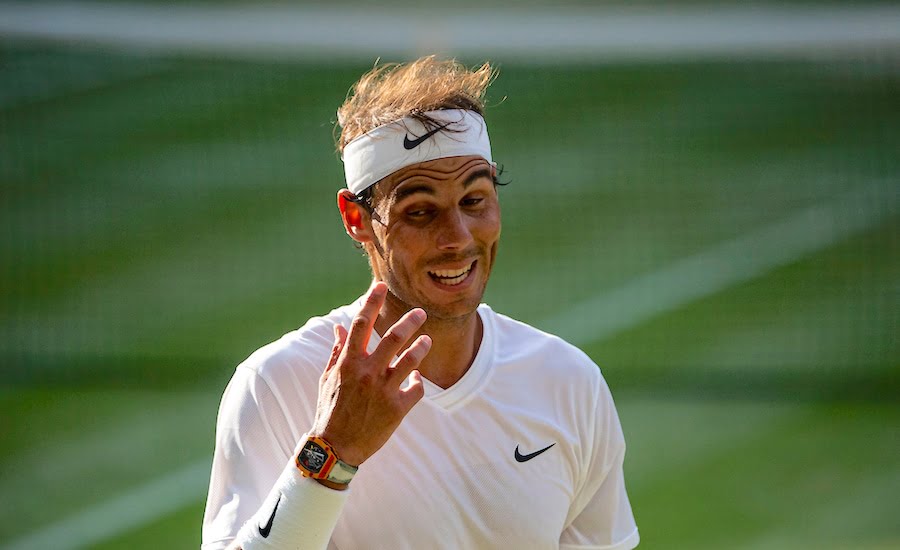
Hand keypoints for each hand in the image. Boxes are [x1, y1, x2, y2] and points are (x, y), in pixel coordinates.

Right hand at [309, 281, 430, 466]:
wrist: (335, 449)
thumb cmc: (330, 410)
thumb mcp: (328, 378)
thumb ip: (337, 351)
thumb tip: (339, 326)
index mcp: (348, 362)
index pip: (360, 324)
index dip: (371, 302)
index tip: (380, 286)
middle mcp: (367, 373)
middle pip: (394, 337)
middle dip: (410, 321)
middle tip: (420, 312)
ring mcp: (383, 390)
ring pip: (411, 360)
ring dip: (422, 347)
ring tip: (427, 340)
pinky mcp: (397, 409)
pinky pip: (416, 388)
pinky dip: (417, 381)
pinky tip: (416, 378)